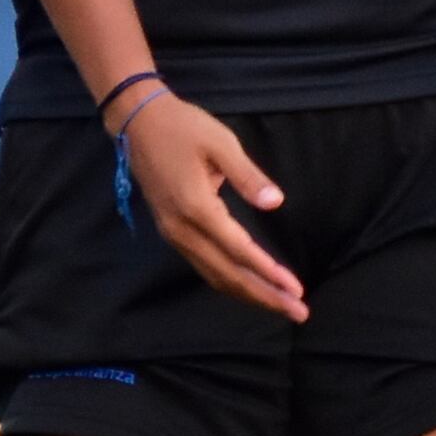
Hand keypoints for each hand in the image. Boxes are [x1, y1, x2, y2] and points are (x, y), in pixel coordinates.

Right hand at [118, 93, 304, 321]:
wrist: (137, 122)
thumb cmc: (182, 127)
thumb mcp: (221, 143)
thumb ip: (248, 176)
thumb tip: (275, 203)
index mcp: (196, 208)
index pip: (239, 251)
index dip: (268, 272)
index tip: (296, 289)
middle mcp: (182, 230)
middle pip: (227, 275)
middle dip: (264, 296)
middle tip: (298, 312)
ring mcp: (173, 234)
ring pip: (214, 276)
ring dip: (248, 294)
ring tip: (280, 305)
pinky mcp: (172, 232)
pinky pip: (203, 266)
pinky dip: (229, 281)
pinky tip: (249, 286)